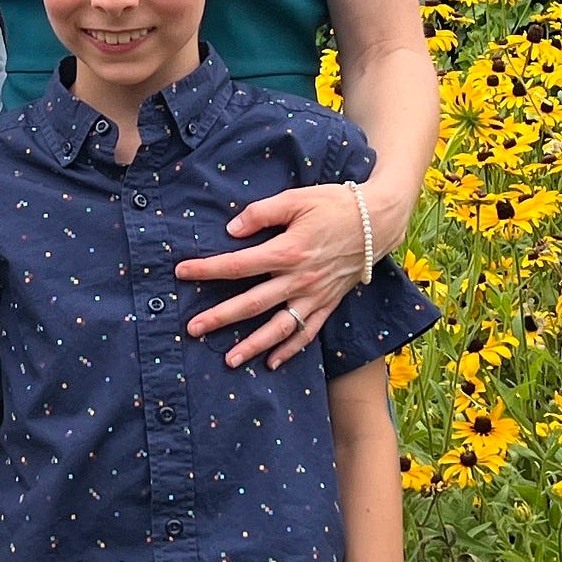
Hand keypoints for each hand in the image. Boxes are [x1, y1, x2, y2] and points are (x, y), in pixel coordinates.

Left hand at [176, 183, 367, 368]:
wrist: (379, 221)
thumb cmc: (335, 204)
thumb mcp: (296, 198)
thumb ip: (261, 214)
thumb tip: (231, 231)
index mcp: (287, 251)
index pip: (238, 265)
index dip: (207, 270)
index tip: (182, 273)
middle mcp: (299, 279)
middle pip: (252, 303)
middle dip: (220, 318)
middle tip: (193, 329)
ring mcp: (315, 295)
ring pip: (279, 327)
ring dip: (253, 345)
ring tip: (229, 359)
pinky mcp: (329, 303)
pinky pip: (308, 332)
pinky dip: (290, 350)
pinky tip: (271, 362)